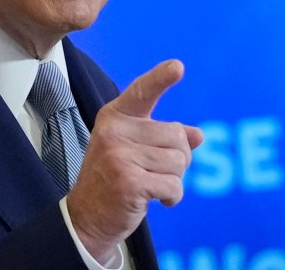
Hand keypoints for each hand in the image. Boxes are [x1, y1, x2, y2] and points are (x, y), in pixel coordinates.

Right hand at [67, 60, 203, 262]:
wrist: (86, 217)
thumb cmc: (113, 178)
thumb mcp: (135, 150)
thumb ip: (164, 138)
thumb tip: (198, 135)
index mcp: (115, 116)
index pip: (142, 91)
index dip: (161, 78)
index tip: (178, 66)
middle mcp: (115, 131)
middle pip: (177, 135)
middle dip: (178, 157)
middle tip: (158, 171)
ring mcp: (119, 156)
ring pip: (178, 161)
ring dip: (174, 179)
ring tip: (152, 184)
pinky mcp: (129, 181)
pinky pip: (174, 185)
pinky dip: (172, 197)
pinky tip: (156, 200)